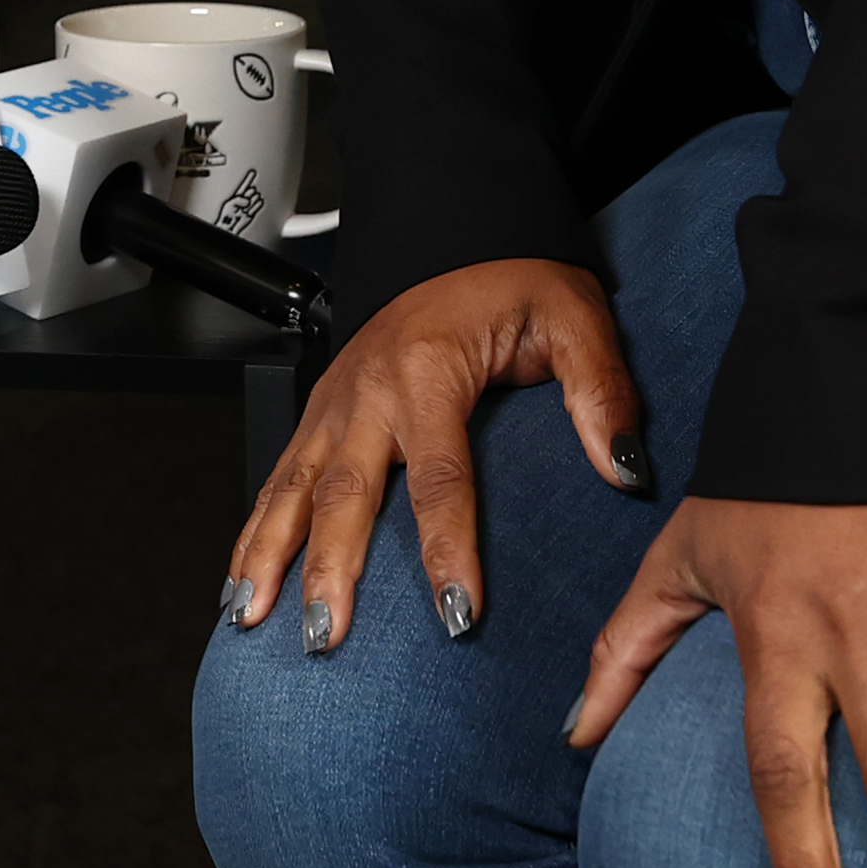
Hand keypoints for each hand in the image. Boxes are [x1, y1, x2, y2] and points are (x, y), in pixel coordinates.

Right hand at [223, 257, 647, 651]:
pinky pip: (277, 476)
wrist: (454, 229)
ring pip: (291, 489)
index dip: (447, 550)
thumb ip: (599, 393)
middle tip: (326, 637)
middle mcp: (367, 390)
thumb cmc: (513, 277)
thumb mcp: (573, 319)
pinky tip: (242, 582)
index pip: (440, 478)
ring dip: (269, 557)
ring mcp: (332, 401)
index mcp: (426, 370)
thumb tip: (624, 469)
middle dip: (330, 571)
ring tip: (253, 620)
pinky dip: (254, 531)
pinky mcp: (318, 410)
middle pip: (342, 495)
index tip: (457, 616)